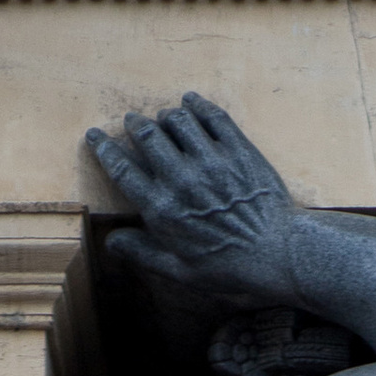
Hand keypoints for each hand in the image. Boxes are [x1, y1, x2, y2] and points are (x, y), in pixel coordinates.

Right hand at [86, 95, 299, 309]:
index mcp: (162, 209)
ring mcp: (210, 161)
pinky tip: (192, 103)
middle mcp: (181, 179)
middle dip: (135, 124)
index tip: (95, 135)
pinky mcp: (237, 149)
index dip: (104, 148)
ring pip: (177, 120)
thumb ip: (145, 254)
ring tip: (166, 119)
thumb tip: (111, 243)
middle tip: (134, 122)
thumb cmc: (231, 268)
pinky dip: (197, 105)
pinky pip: (211, 116)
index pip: (122, 169)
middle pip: (146, 136)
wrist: (280, 254)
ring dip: (166, 116)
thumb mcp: (183, 272)